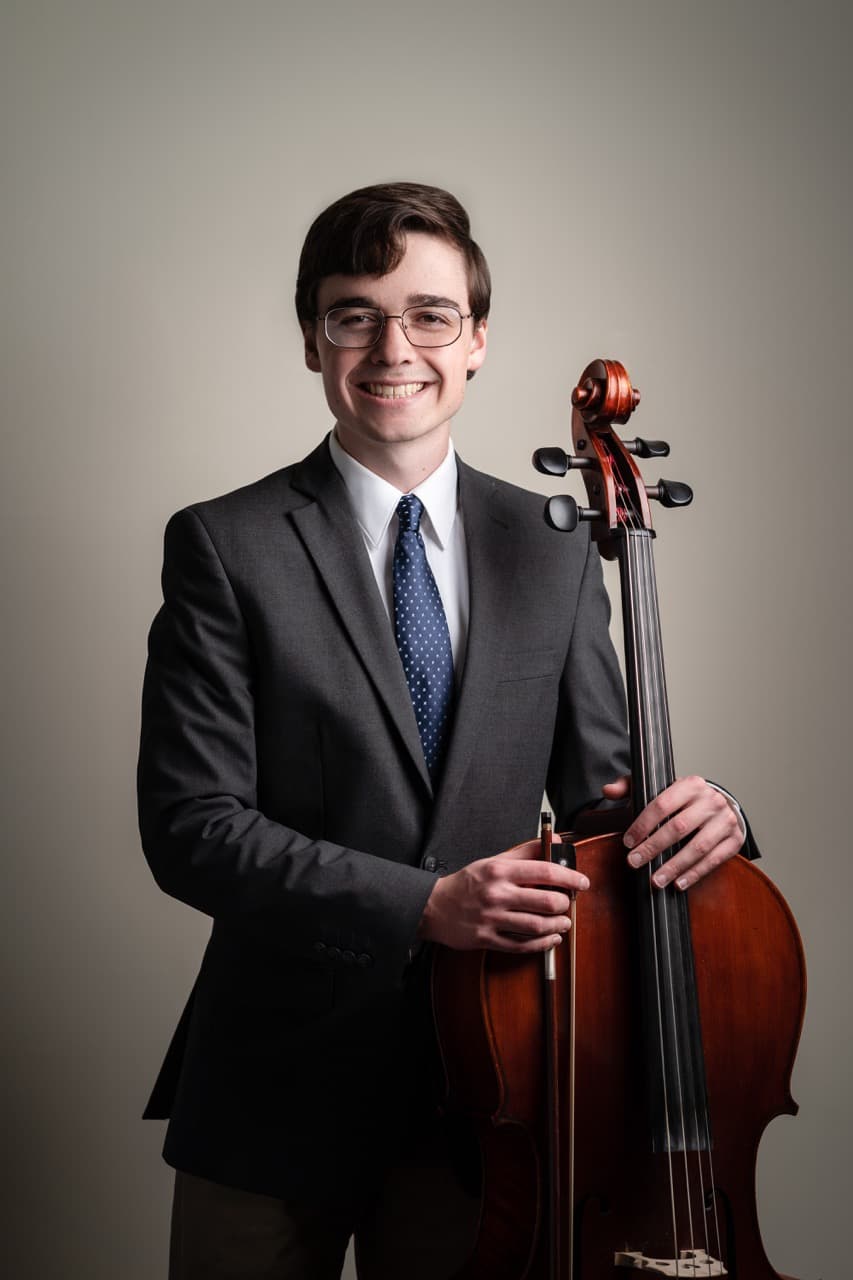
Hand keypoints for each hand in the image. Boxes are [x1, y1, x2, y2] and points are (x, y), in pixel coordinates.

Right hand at [418, 838, 589, 951]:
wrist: (434, 907)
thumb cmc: (467, 883)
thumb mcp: (494, 861)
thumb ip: (526, 851)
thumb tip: (555, 840)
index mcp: (499, 871)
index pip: (544, 871)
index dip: (569, 877)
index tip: (582, 882)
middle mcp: (496, 894)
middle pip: (545, 901)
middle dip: (564, 904)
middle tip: (568, 903)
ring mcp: (491, 919)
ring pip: (536, 925)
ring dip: (557, 925)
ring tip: (564, 921)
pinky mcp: (487, 939)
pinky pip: (522, 945)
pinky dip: (542, 943)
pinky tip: (551, 938)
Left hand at [603, 775, 744, 890]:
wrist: (720, 806)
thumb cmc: (683, 800)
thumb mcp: (656, 788)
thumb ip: (630, 787)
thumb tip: (607, 790)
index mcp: (691, 784)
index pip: (662, 805)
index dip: (643, 825)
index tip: (628, 842)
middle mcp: (711, 800)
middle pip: (679, 827)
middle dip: (654, 848)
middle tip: (635, 862)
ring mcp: (726, 820)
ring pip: (698, 847)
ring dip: (674, 866)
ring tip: (655, 880)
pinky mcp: (734, 840)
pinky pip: (714, 860)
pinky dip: (695, 874)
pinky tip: (678, 883)